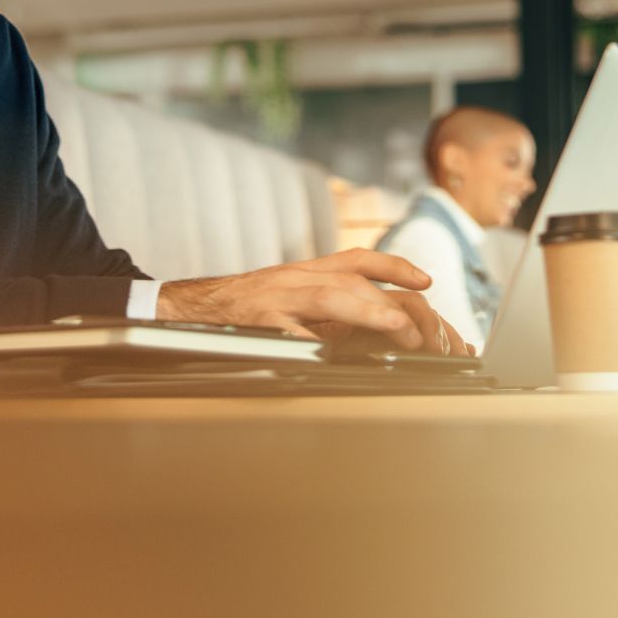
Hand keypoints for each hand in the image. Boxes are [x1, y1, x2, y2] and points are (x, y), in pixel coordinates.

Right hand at [156, 248, 470, 355]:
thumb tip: (372, 328)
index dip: (394, 266)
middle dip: (390, 304)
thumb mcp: (288, 296)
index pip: (357, 260)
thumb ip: (325, 307)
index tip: (426, 281)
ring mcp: (277, 299)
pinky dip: (315, 343)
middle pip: (352, 281)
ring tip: (397, 330)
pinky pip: (291, 332)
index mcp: (305, 272)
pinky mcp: (258, 322)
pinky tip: (336, 357)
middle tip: (419, 332)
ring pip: (330, 297)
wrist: (191, 307)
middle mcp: (295, 278)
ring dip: (369, 313)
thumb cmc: (244, 307)